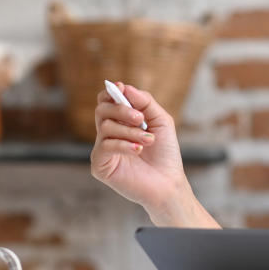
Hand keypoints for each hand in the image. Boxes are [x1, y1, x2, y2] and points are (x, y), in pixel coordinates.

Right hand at [90, 82, 189, 213]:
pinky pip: (105, 146)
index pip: (106, 101)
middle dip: (122, 110)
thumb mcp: (160, 120)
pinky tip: (138, 150)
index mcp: (120, 123)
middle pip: (102, 110)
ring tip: (149, 140)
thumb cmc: (165, 153)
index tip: (121, 87)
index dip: (111, 92)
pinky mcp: (100, 166)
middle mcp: (108, 134)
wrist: (168, 183)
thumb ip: (144, 101)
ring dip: (130, 131)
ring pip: (105, 127)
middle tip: (141, 119)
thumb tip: (123, 86)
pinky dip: (123, 145)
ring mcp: (102, 150)